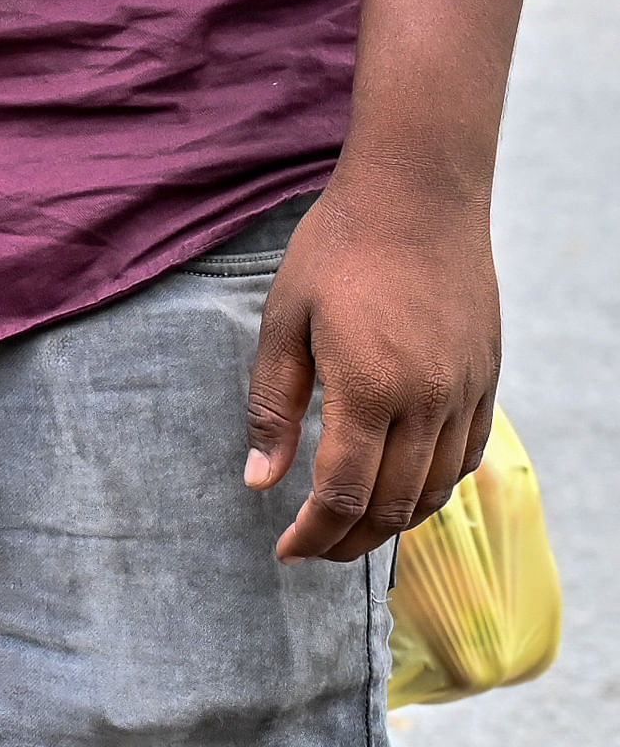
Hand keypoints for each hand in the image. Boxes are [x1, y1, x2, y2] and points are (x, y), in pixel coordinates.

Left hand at [243, 157, 500, 561]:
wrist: (419, 195)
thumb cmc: (338, 248)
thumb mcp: (283, 319)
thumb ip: (273, 404)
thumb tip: (260, 480)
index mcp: (369, 389)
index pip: (343, 493)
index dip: (313, 534)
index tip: (285, 550)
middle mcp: (427, 403)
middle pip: (392, 506)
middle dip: (348, 541)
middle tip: (311, 551)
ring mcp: (464, 394)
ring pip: (434, 490)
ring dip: (392, 524)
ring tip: (350, 532)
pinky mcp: (486, 381)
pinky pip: (465, 458)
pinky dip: (433, 489)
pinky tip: (403, 491)